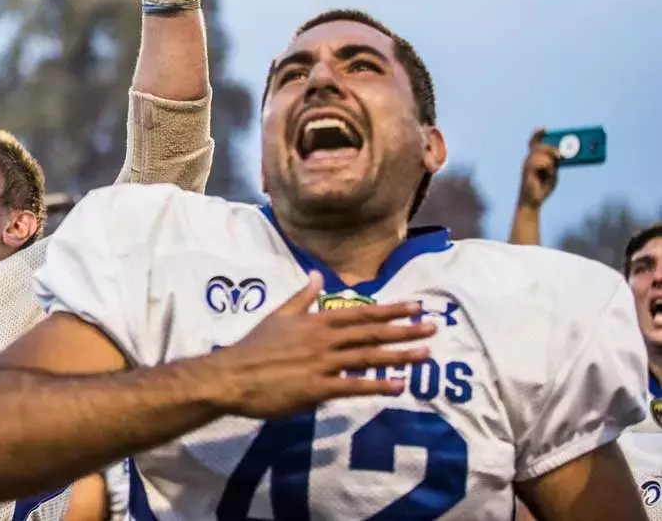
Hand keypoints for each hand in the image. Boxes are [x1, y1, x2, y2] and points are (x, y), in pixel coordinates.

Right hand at [203, 273, 434, 418]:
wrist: (233, 376)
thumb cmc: (254, 346)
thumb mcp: (278, 315)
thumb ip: (302, 297)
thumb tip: (318, 276)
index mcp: (315, 321)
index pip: (360, 313)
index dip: (390, 310)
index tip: (416, 306)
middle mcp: (324, 339)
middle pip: (371, 333)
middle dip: (404, 329)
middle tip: (433, 327)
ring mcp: (322, 364)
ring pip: (367, 357)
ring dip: (398, 355)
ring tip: (425, 354)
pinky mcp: (317, 388)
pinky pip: (353, 387)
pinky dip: (377, 385)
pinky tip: (398, 386)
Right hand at [517, 128, 560, 209]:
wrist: (533, 201)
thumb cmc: (543, 187)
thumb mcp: (553, 173)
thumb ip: (555, 163)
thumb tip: (561, 154)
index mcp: (534, 159)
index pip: (534, 143)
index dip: (537, 135)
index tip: (543, 128)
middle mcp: (528, 159)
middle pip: (540, 146)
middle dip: (551, 148)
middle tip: (561, 156)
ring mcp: (527, 164)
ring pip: (542, 154)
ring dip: (550, 162)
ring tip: (550, 172)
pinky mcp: (528, 170)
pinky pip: (543, 163)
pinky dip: (548, 169)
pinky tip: (546, 176)